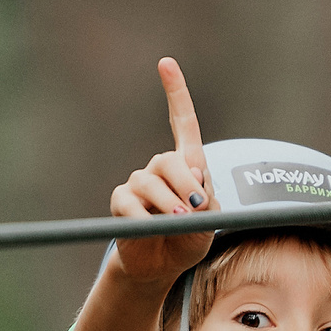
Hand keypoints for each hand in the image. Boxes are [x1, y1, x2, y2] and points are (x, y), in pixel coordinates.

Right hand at [108, 57, 216, 287]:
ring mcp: (138, 184)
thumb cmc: (189, 240)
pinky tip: (150, 228)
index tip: (165, 63)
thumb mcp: (210, 223)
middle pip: (170, 160)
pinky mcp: (121, 203)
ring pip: (151, 183)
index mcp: (186, 165)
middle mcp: (159, 168)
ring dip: (168, 201)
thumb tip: (194, 183)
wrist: (161, 267)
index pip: (182, 123)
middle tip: (197, 206)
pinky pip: (129, 205)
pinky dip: (144, 218)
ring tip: (179, 220)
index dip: (175, 93)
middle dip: (186, 181)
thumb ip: (207, 203)